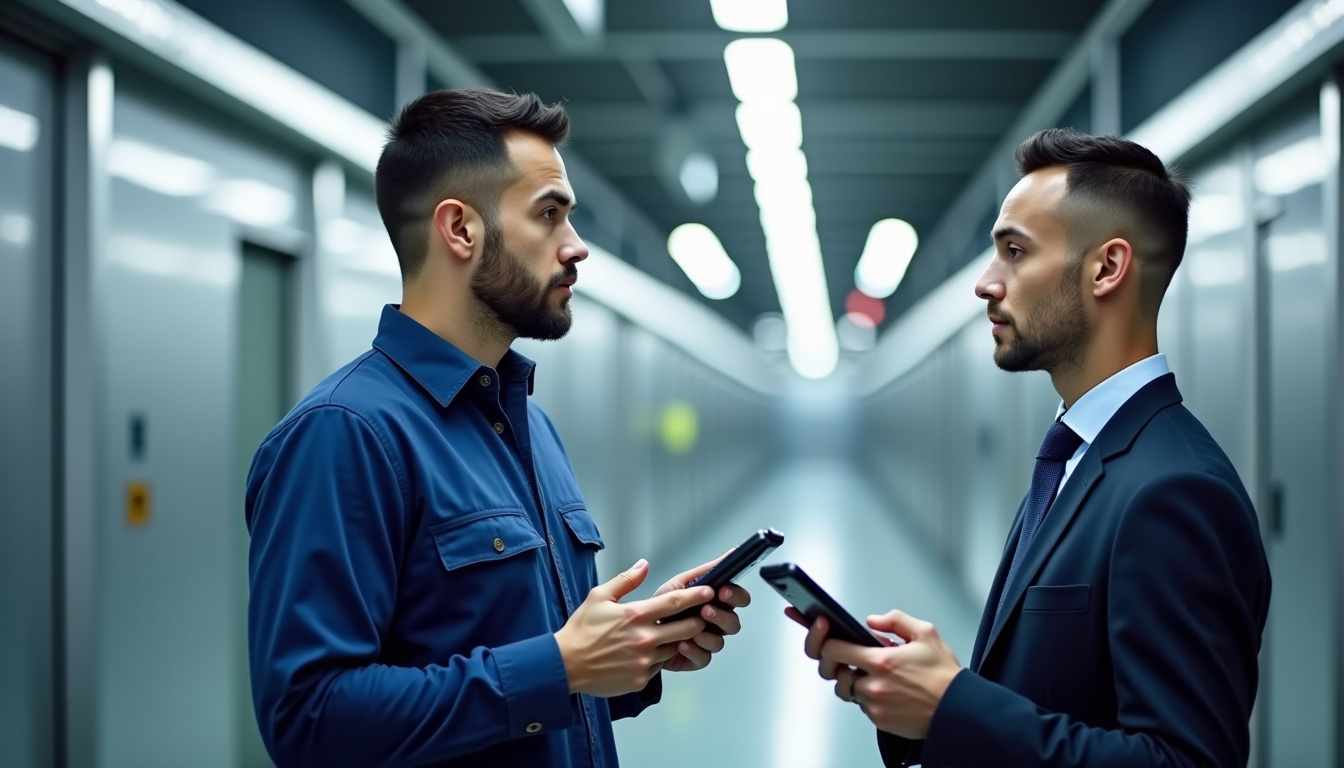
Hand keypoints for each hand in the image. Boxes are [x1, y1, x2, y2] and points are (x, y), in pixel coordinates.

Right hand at [555, 559, 711, 696]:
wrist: (565, 665)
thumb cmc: (581, 631)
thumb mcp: (599, 597)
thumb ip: (626, 580)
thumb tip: (644, 565)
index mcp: (636, 615)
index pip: (675, 602)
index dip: (696, 596)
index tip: (710, 591)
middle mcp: (644, 639)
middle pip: (687, 628)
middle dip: (696, 621)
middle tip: (697, 617)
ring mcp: (645, 661)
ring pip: (675, 648)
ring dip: (675, 641)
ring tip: (664, 636)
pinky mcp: (641, 678)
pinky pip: (659, 667)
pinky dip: (657, 659)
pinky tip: (644, 654)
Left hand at [654, 551, 751, 671]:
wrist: (637, 630)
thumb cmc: (660, 606)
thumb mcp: (680, 583)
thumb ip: (706, 570)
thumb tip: (730, 553)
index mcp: (714, 602)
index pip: (738, 598)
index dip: (735, 595)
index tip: (724, 591)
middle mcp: (714, 623)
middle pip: (733, 623)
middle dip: (722, 616)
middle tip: (706, 610)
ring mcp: (706, 641)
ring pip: (720, 642)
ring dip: (708, 635)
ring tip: (693, 628)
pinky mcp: (696, 658)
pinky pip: (704, 658)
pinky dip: (694, 651)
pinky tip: (682, 644)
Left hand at [816, 610, 961, 738]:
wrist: (959, 710)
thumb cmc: (944, 676)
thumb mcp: (925, 633)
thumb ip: (895, 620)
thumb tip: (872, 621)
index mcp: (881, 661)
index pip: (833, 649)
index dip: (826, 641)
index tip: (828, 635)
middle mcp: (873, 685)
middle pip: (833, 672)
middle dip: (834, 662)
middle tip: (844, 655)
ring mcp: (874, 706)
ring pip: (846, 690)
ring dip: (852, 680)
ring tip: (870, 672)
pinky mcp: (879, 721)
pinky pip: (861, 706)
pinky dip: (867, 696)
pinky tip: (883, 688)